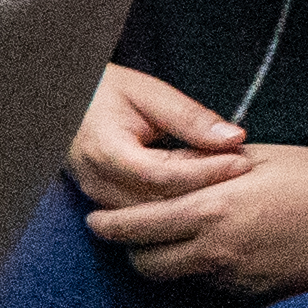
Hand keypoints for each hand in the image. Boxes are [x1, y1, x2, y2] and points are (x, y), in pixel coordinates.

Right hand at [68, 62, 250, 213]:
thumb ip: (189, 117)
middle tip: (245, 171)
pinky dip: (179, 203)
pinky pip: (149, 214)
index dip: (206, 172)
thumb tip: (233, 138)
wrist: (62, 102)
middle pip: (163, 202)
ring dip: (195, 199)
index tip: (241, 161)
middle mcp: (98, 182)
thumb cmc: (102, 92)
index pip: (163, 175)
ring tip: (230, 180)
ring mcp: (99, 198)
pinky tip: (205, 189)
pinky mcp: (107, 204)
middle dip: (207, 189)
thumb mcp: (147, 93)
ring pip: (158, 215)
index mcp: (105, 151)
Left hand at [86, 138, 307, 298]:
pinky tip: (226, 249)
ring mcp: (241, 279)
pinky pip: (218, 288)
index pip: (134, 228)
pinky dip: (209, 271)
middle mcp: (219, 251)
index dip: (107, 227)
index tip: (96, 221)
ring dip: (171, 263)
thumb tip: (168, 167)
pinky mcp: (263, 296)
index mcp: (212, 210)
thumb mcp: (258, 159)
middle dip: (132, 252)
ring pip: (180, 280)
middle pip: (145, 266)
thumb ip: (207, 168)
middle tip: (130, 234)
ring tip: (179, 239)